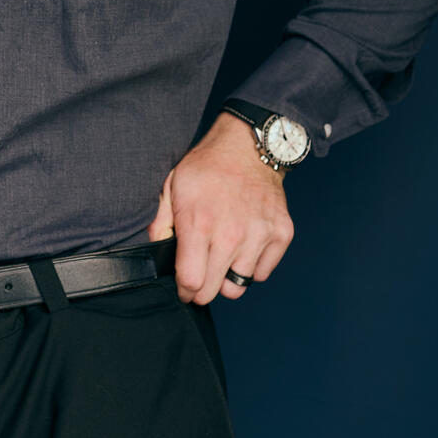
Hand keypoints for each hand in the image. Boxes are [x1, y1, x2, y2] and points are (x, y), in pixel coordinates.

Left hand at [146, 113, 294, 304]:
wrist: (247, 146)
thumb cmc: (206, 167)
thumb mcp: (171, 187)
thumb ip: (160, 224)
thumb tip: (157, 253)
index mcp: (199, 224)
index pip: (191, 282)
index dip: (184, 289)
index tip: (184, 286)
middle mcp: (231, 234)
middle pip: (214, 291)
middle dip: (202, 289)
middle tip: (201, 275)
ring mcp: (259, 235)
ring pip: (240, 286)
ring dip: (228, 278)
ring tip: (222, 258)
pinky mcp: (281, 234)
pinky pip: (262, 273)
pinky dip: (252, 267)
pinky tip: (243, 249)